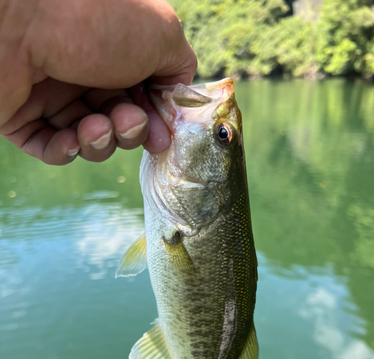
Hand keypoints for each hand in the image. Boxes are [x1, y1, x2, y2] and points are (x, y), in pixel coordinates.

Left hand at [0, 0, 195, 164]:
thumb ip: (179, 68)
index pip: (143, 95)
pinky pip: (51, 147)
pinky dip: (66, 151)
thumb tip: (178, 95)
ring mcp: (51, 93)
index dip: (155, 118)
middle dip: (130, 132)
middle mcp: (84, 70)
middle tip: (130, 127)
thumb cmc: (96, 19)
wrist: (20, 17)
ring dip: (100, 142)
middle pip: (118, 119)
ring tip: (97, 127)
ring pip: (88, 138)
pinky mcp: (20, 115)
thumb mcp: (160, 35)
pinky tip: (71, 140)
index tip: (164, 135)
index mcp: (116, 50)